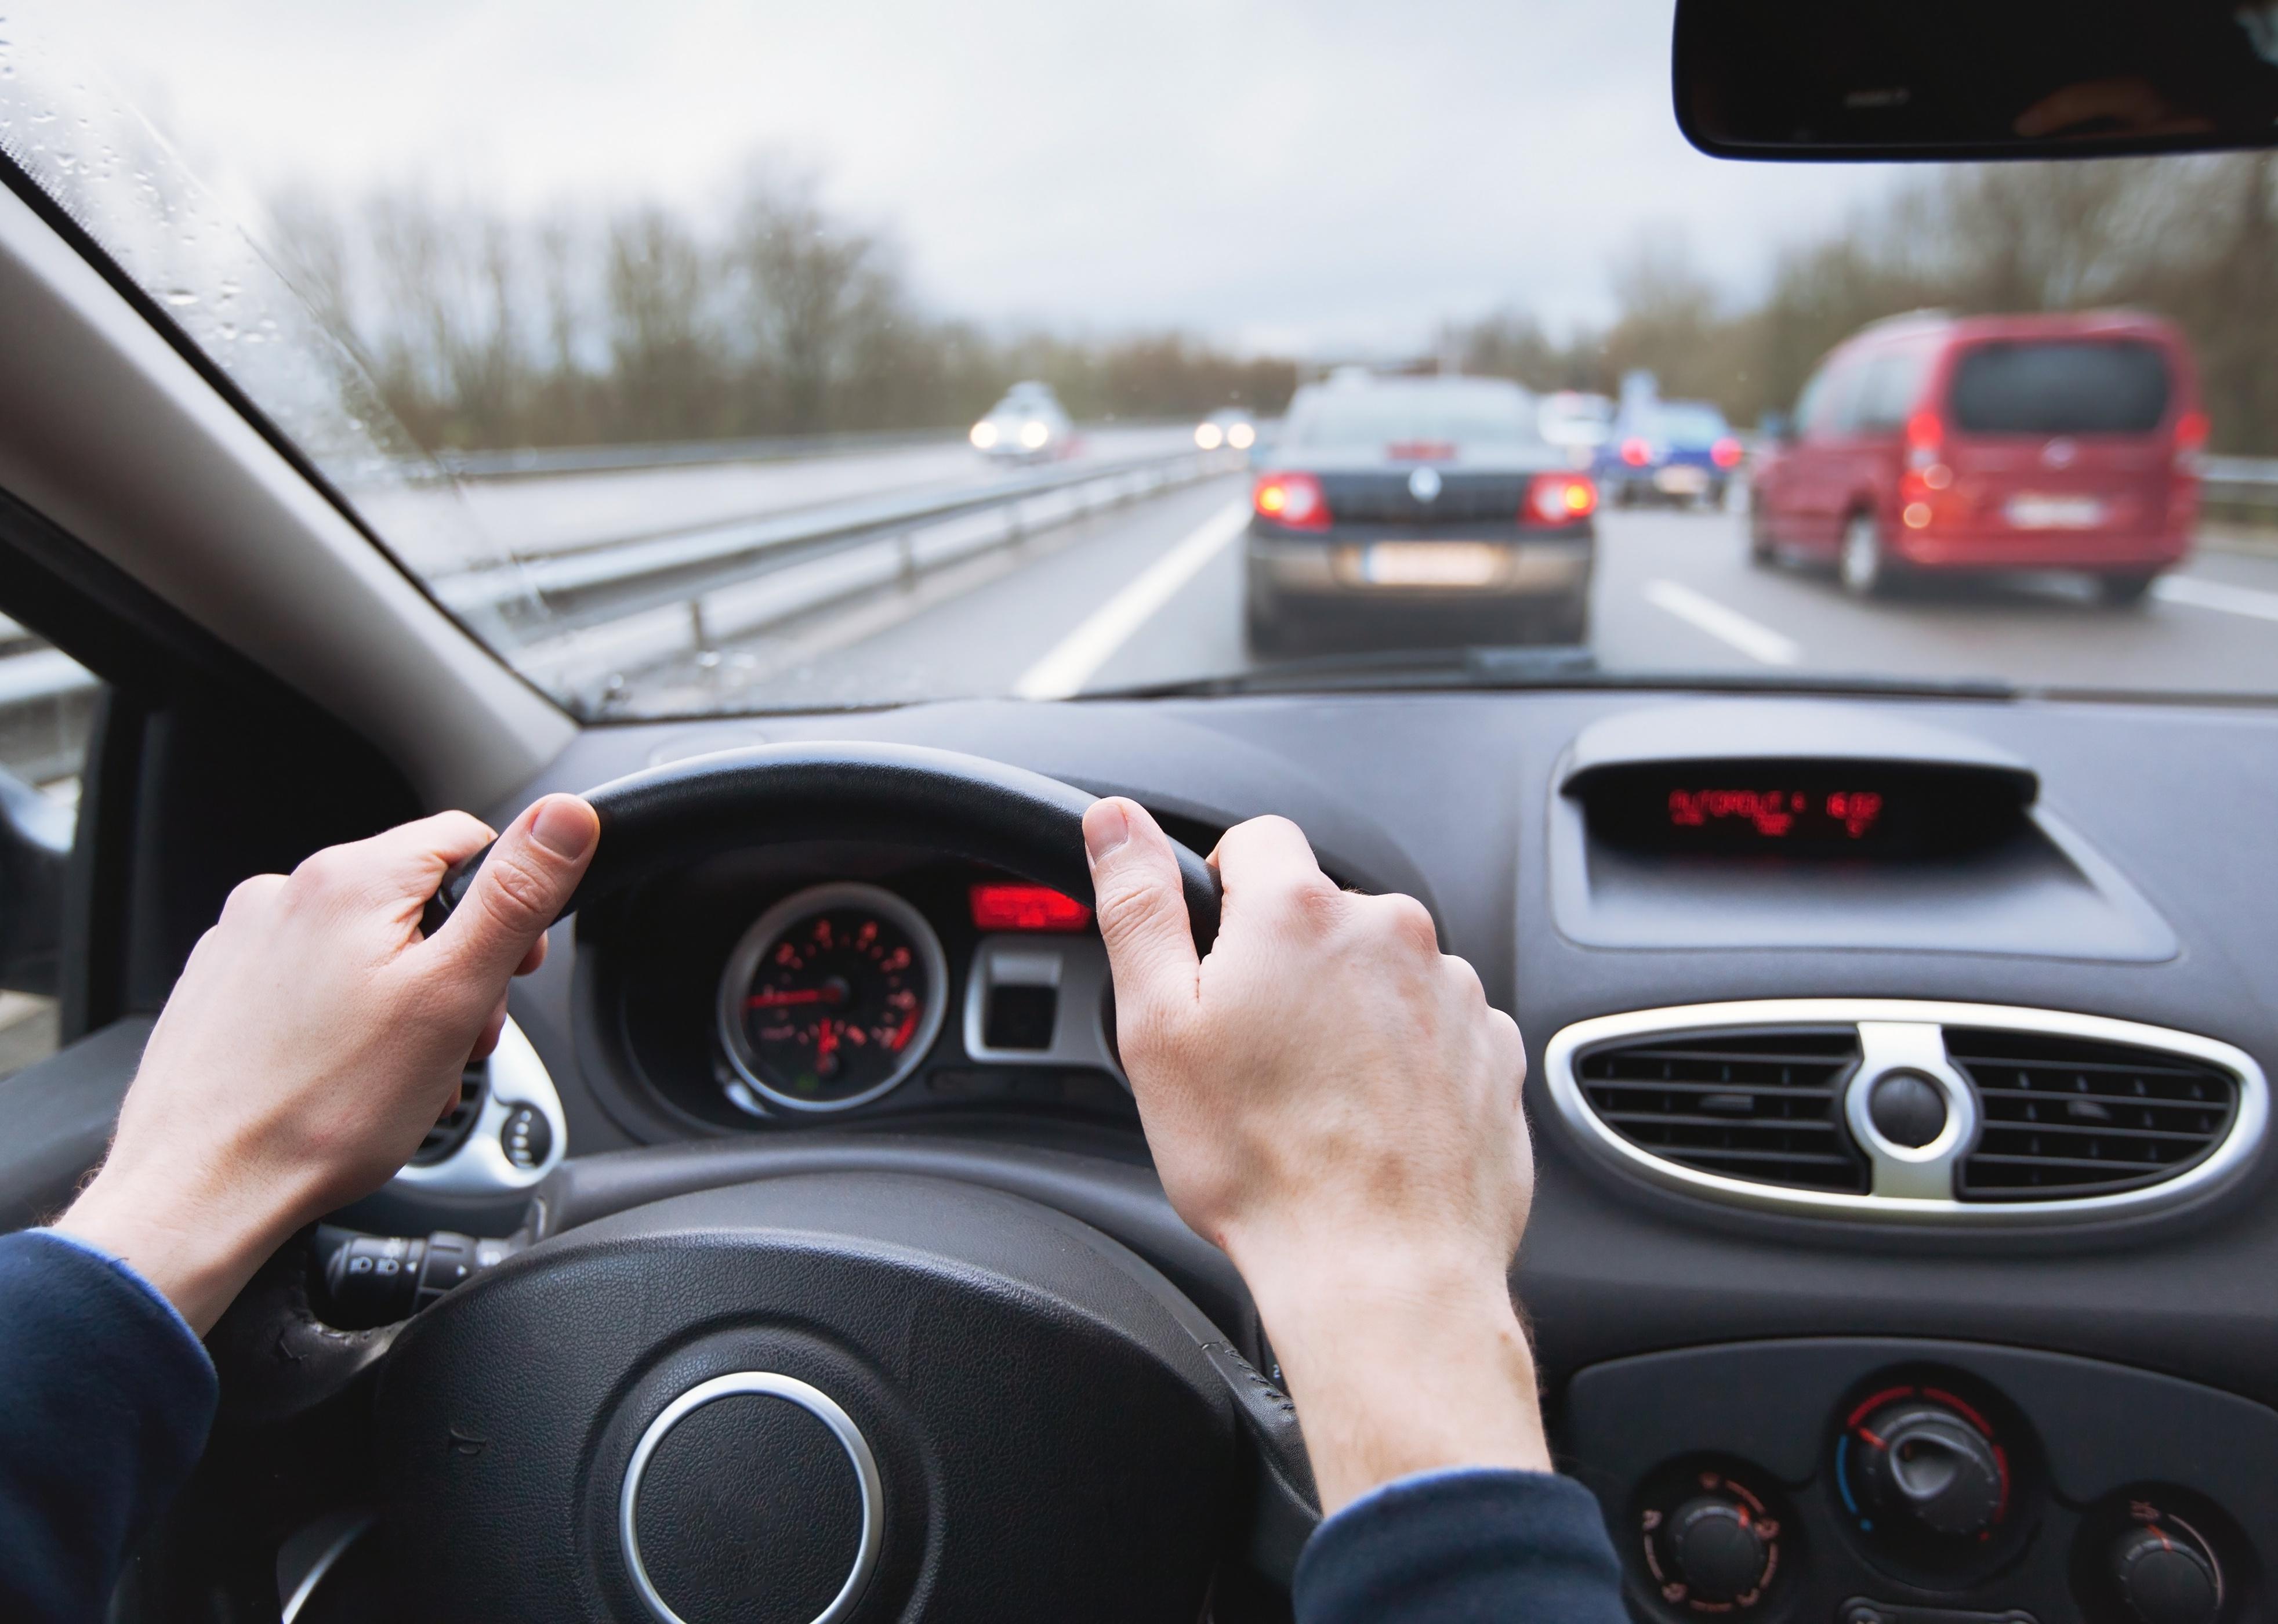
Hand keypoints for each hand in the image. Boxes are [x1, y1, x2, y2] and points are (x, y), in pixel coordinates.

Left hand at [57, 795, 599, 1334]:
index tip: (513, 970)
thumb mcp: (452, 994)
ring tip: (402, 1073)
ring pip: (365, 947)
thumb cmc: (322, 1110)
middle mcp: (286, 892)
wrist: (200, 1192)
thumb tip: (567, 817)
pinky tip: (349, 1077)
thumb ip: (515, 896)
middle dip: (455, 968)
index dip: (510, 905)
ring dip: (405, 1002)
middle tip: (457, 1041)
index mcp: (351, 879)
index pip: (466, 840)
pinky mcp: (221, 988)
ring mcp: (245, 940)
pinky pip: (312, 983)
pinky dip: (346, 1022)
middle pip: (415, 901)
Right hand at [1083, 797, 1547, 1512]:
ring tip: (1317, 1104)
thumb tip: (1116, 821)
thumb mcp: (1158, 1028)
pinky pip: (1437, 1030)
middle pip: (1323, 915)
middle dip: (1287, 967)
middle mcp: (1392, 932)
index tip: (1214, 966)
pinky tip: (1371, 1125)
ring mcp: (1455, 992)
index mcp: (1301, 912)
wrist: (1382, 1272)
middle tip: (1254, 1058)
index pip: (1257, 843)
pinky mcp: (1494, 1051)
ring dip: (1350, 1016)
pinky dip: (1405, 1063)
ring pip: (1382, 975)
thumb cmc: (1262, 1166)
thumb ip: (1139, 906)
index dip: (1222, 896)